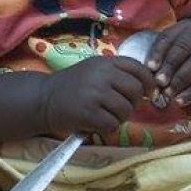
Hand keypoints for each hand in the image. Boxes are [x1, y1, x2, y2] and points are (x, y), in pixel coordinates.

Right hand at [41, 54, 155, 136]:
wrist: (43, 99)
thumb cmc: (72, 86)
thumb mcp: (94, 70)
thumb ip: (117, 74)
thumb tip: (147, 88)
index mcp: (105, 62)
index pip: (138, 68)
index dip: (148, 82)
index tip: (147, 93)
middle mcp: (102, 75)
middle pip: (135, 91)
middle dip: (131, 103)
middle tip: (118, 108)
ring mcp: (95, 93)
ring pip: (125, 110)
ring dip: (118, 118)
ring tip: (104, 116)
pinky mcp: (88, 113)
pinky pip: (112, 125)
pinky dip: (106, 128)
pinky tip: (95, 124)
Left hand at [147, 20, 190, 107]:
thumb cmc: (183, 52)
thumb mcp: (174, 45)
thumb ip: (160, 53)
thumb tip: (140, 72)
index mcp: (185, 27)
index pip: (169, 37)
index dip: (158, 52)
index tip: (150, 67)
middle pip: (184, 50)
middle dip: (169, 67)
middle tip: (158, 82)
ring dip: (180, 81)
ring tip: (167, 93)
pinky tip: (180, 100)